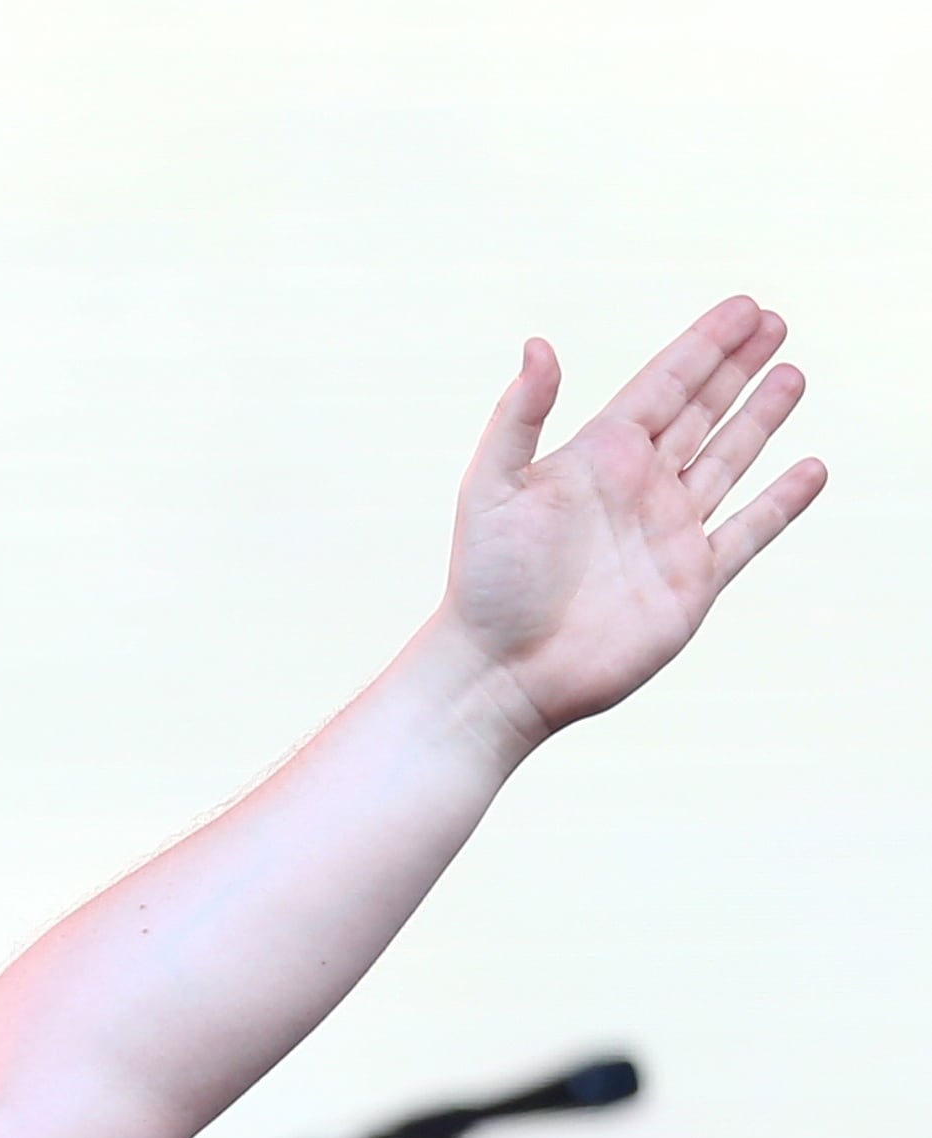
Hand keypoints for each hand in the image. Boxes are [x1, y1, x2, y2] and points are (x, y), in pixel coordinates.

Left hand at [445, 297, 824, 746]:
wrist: (501, 672)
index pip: (661, 386)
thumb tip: (539, 344)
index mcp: (595, 458)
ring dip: (761, 418)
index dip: (702, 346)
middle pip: (700, 412)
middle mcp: (637, 488)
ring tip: (793, 373)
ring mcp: (669, 533)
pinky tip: (811, 470)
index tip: (743, 307)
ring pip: (729, 460)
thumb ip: (518, 415)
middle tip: (774, 320)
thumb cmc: (484, 583)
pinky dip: (782, 502)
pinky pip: (749, 532)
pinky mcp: (693, 582)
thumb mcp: (489, 488)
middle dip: (736, 367)